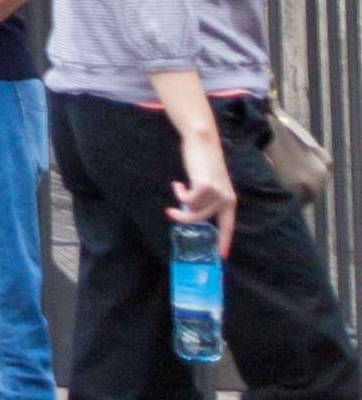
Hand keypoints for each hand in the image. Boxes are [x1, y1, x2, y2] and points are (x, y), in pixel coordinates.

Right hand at [182, 130, 241, 257]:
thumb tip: (190, 211)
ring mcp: (216, 194)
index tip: (221, 256)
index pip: (228, 226)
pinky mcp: (205, 187)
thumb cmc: (203, 162)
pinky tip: (178, 183)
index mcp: (229, 200)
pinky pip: (187, 200)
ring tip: (177, 188)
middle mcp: (226, 199)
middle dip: (184, 219)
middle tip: (170, 213)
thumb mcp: (208, 183)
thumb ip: (205, 198)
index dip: (224, 242)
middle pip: (202, 219)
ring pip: (193, 210)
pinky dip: (180, 193)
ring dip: (181, 201)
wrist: (203, 142)